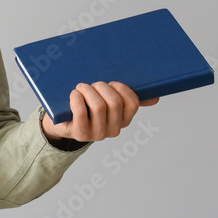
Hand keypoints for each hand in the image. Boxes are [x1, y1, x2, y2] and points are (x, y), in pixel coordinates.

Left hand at [41, 82, 158, 145]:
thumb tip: (155, 98)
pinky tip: (74, 94)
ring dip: (88, 90)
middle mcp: (113, 129)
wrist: (63, 121)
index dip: (121, 88)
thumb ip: (129, 99)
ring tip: (81, 87)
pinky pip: (81, 112)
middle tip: (92, 84)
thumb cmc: (87, 107)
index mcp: (124, 120)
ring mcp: (97, 134)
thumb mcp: (108, 101)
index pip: (132, 102)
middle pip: (114, 102)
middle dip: (102, 87)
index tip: (111, 83)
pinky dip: (77, 99)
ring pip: (98, 106)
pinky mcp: (80, 134)